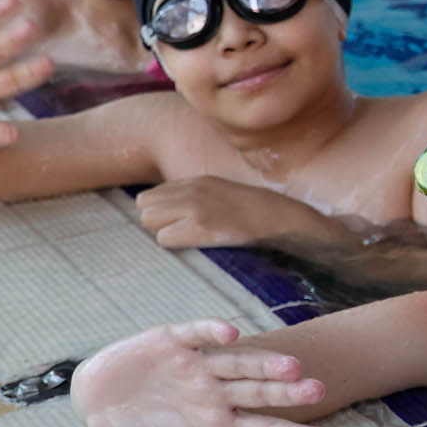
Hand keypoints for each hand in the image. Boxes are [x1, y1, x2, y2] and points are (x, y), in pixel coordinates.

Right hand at [72, 319, 338, 426]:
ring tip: (291, 366)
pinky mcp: (174, 342)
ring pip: (238, 363)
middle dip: (288, 393)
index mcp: (220, 425)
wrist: (93, 403)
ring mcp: (198, 367)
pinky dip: (213, 332)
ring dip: (262, 364)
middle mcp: (217, 394)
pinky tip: (232, 334)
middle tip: (319, 390)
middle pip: (260, 393)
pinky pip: (197, 334)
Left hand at [136, 176, 339, 249]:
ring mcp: (195, 207)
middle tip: (180, 233)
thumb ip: (195, 197)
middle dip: (156, 223)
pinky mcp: (201, 227)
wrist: (282, 220)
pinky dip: (176, 245)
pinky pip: (164, 239)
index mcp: (196, 181)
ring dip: (164, 234)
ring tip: (190, 239)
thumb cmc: (256, 214)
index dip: (160, 214)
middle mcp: (192, 190)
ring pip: (150, 223)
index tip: (176, 224)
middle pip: (144, 209)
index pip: (150, 196)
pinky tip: (197, 245)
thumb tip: (167, 213)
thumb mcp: (223, 194)